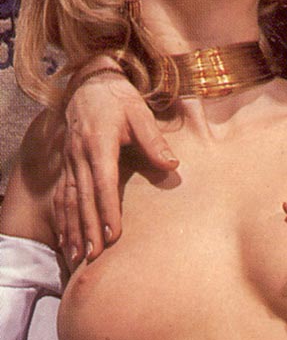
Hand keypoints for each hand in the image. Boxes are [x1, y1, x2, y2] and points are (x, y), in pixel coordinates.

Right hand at [54, 71, 178, 267]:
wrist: (89, 84)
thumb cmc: (119, 99)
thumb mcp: (140, 112)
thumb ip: (154, 139)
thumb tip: (173, 163)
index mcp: (100, 142)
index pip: (103, 181)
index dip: (108, 208)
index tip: (114, 233)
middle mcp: (80, 154)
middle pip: (83, 196)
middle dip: (89, 227)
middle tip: (95, 255)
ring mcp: (69, 160)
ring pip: (68, 199)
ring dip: (73, 228)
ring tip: (79, 255)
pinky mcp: (66, 164)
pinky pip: (61, 196)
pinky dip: (63, 220)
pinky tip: (67, 239)